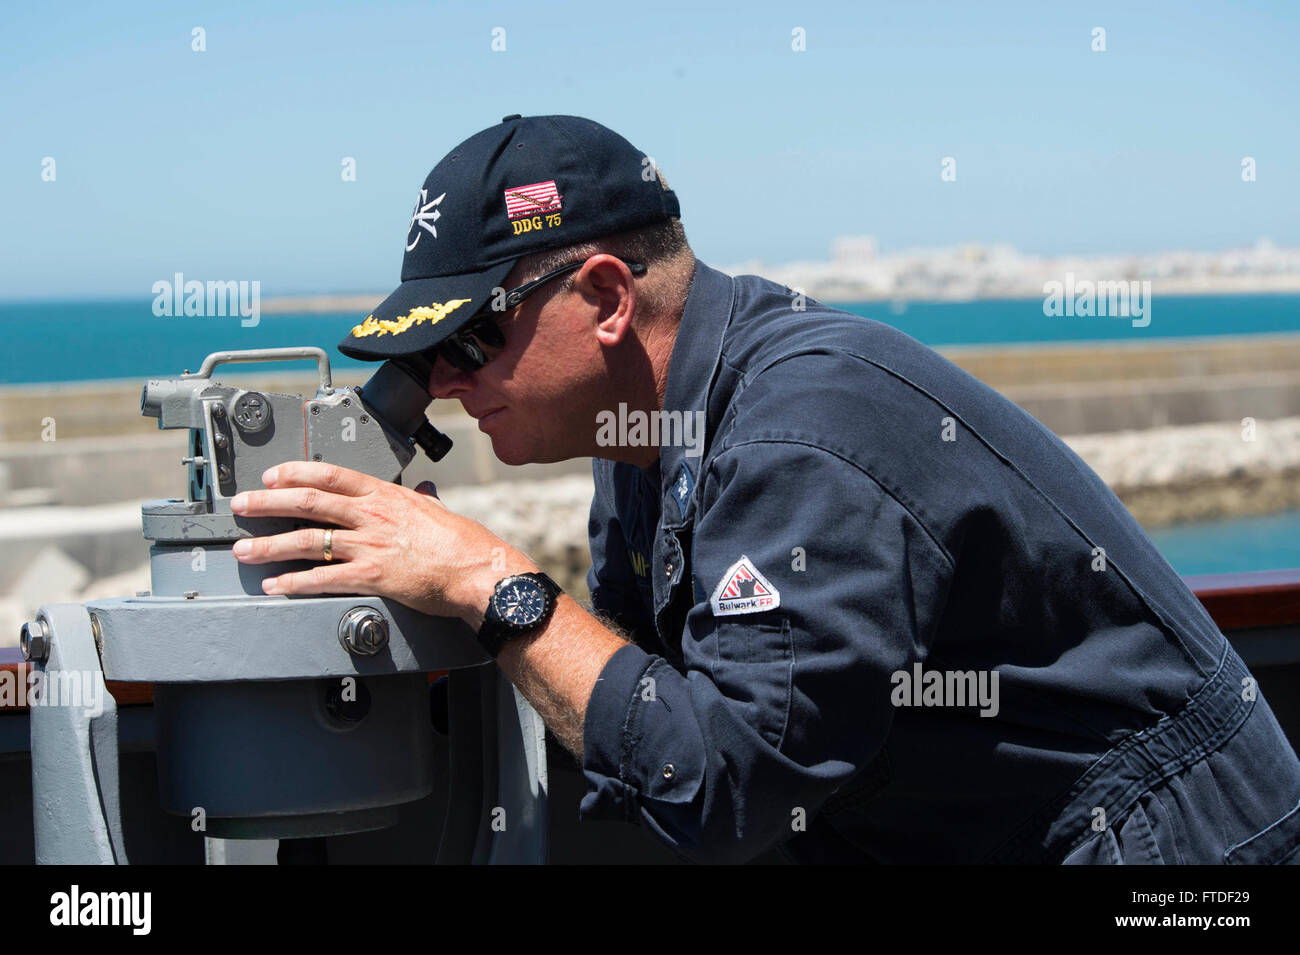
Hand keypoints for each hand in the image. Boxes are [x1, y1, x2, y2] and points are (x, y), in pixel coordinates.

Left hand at [229, 461, 537, 624]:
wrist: (478, 571)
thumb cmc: (463, 543)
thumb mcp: (438, 511)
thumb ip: (422, 500)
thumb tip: (423, 490)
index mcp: (386, 495)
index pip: (331, 475)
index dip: (295, 473)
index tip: (272, 476)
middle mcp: (372, 515)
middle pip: (308, 502)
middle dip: (268, 503)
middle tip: (242, 505)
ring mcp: (369, 545)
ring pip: (307, 540)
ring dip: (269, 545)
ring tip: (244, 549)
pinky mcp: (371, 576)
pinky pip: (323, 579)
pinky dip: (294, 583)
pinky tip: (276, 585)